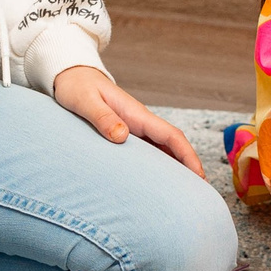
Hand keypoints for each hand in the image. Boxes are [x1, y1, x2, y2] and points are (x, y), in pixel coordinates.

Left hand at [51, 66, 204, 178]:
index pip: (171, 135)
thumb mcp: (85, 101)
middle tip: (198, 194)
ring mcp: (134, 127)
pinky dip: (158, 166)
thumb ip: (102, 118)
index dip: (187, 155)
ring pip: (162, 149)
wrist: (71, 76)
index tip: (199, 175)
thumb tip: (122, 136)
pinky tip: (157, 182)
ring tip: (182, 193)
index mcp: (136, 114)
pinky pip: (148, 151)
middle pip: (173, 145)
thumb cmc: (77, 87)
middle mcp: (140, 122)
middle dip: (188, 167)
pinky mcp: (126, 132)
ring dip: (175, 168)